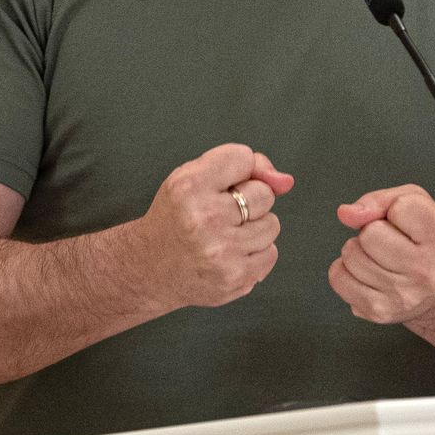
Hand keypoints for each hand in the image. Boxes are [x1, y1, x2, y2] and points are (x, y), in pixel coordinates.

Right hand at [134, 143, 293, 308]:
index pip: (244, 157)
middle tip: (223, 213)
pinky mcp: (234, 277)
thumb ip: (241, 166)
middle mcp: (205, 218)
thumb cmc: (177, 218)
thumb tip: (285, 181)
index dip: (238, 170)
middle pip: (264, 193)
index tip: (221, 184)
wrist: (149, 269)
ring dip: (255, 227)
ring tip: (226, 234)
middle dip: (250, 200)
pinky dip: (256, 252)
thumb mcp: (193, 177)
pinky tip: (231, 253)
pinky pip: (271, 253)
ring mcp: (221, 251)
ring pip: (272, 224)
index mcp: (189, 186)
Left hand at [327, 184, 434, 323]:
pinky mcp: (379, 312)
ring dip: (359, 250)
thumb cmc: (430, 240)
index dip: (397, 208)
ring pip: (351, 254)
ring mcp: (402, 296)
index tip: (409, 221)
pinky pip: (338, 277)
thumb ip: (383, 200)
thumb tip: (345, 213)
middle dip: (373, 230)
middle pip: (370, 234)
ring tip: (381, 257)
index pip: (402, 207)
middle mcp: (426, 272)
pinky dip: (345, 270)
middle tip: (391, 241)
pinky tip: (367, 272)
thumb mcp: (421, 206)